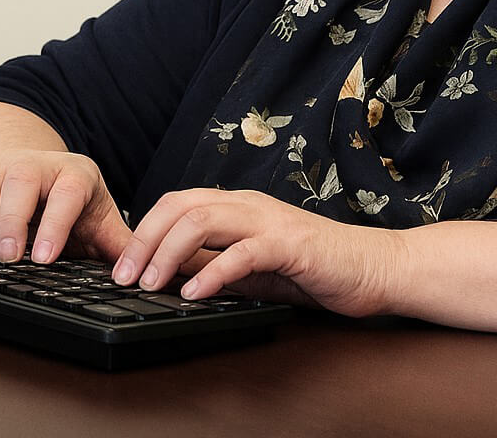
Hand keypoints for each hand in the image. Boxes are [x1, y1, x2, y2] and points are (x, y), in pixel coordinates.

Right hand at [0, 150, 132, 264]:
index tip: (44, 258)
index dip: (56, 224)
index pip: (67, 193)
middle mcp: (39, 165)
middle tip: (7, 258)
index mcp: (76, 175)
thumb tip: (141, 275)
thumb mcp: (101, 220)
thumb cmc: (74, 204)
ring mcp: (4, 169)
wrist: (41, 172)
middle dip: (11, 220)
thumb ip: (120, 247)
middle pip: (21, 181)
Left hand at [110, 188, 406, 316]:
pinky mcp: (292, 245)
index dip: (143, 230)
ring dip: (168, 252)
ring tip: (150, 283)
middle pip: (181, 205)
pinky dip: (213, 272)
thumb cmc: (316, 268)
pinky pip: (244, 252)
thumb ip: (217, 264)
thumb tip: (170, 274)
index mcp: (239, 206)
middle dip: (144, 239)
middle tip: (123, 276)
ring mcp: (271, 221)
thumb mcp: (253, 267)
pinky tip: (194, 293)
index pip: (177, 202)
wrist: (375, 267)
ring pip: (204, 219)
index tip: (121, 266)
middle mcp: (250, 205)